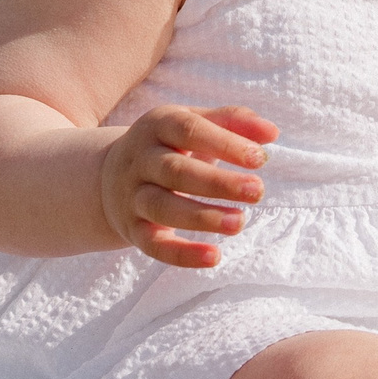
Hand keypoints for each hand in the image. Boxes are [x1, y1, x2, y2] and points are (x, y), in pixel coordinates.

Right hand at [98, 104, 277, 266]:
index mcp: (157, 125)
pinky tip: (214, 257)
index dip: (225, 143)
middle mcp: (140, 160)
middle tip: (257, 191)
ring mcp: (132, 196)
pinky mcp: (132, 230)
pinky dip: (182, 254)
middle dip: (218, 183)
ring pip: (163, 208)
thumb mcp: (194, 123)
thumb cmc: (169, 146)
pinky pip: (154, 246)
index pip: (189, 130)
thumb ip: (233, 121)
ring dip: (202, 217)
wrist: (105, 177)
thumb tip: (272, 132)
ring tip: (239, 222)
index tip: (260, 159)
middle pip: (175, 171)